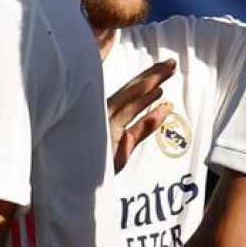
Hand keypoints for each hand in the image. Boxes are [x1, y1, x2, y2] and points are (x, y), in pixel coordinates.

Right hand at [108, 59, 175, 173]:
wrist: (73, 184)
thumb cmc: (97, 163)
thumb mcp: (125, 144)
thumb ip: (143, 128)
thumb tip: (166, 107)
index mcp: (103, 112)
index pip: (129, 90)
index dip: (148, 76)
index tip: (165, 65)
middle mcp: (102, 115)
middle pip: (131, 90)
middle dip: (152, 74)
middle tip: (172, 62)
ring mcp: (104, 127)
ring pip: (129, 101)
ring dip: (149, 84)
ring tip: (167, 72)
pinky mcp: (108, 144)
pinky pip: (134, 128)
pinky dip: (150, 117)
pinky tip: (165, 105)